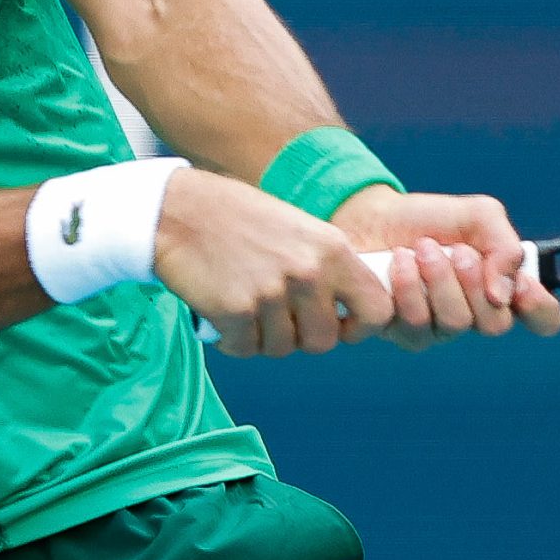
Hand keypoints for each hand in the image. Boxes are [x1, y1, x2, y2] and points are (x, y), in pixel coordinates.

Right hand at [152, 169, 394, 356]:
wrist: (181, 211)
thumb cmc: (240, 220)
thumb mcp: (301, 231)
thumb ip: (328, 269)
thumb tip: (347, 314)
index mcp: (332, 249)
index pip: (378, 311)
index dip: (361, 328)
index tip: (339, 326)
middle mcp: (308, 272)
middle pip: (324, 341)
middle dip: (301, 336)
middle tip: (276, 315)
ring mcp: (272, 293)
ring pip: (283, 348)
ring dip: (264, 336)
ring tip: (246, 304)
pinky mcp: (236, 311)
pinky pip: (246, 348)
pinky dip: (233, 339)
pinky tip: (223, 310)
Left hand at [329, 187, 559, 350]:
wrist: (372, 215)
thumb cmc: (429, 218)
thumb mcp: (478, 215)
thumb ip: (505, 246)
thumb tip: (504, 294)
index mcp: (502, 288)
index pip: (542, 320)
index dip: (540, 309)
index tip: (523, 285)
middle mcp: (474, 314)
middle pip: (495, 324)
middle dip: (474, 280)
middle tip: (456, 250)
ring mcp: (438, 328)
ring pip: (454, 323)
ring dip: (438, 278)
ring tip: (421, 249)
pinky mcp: (401, 331)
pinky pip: (415, 325)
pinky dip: (407, 286)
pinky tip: (397, 263)